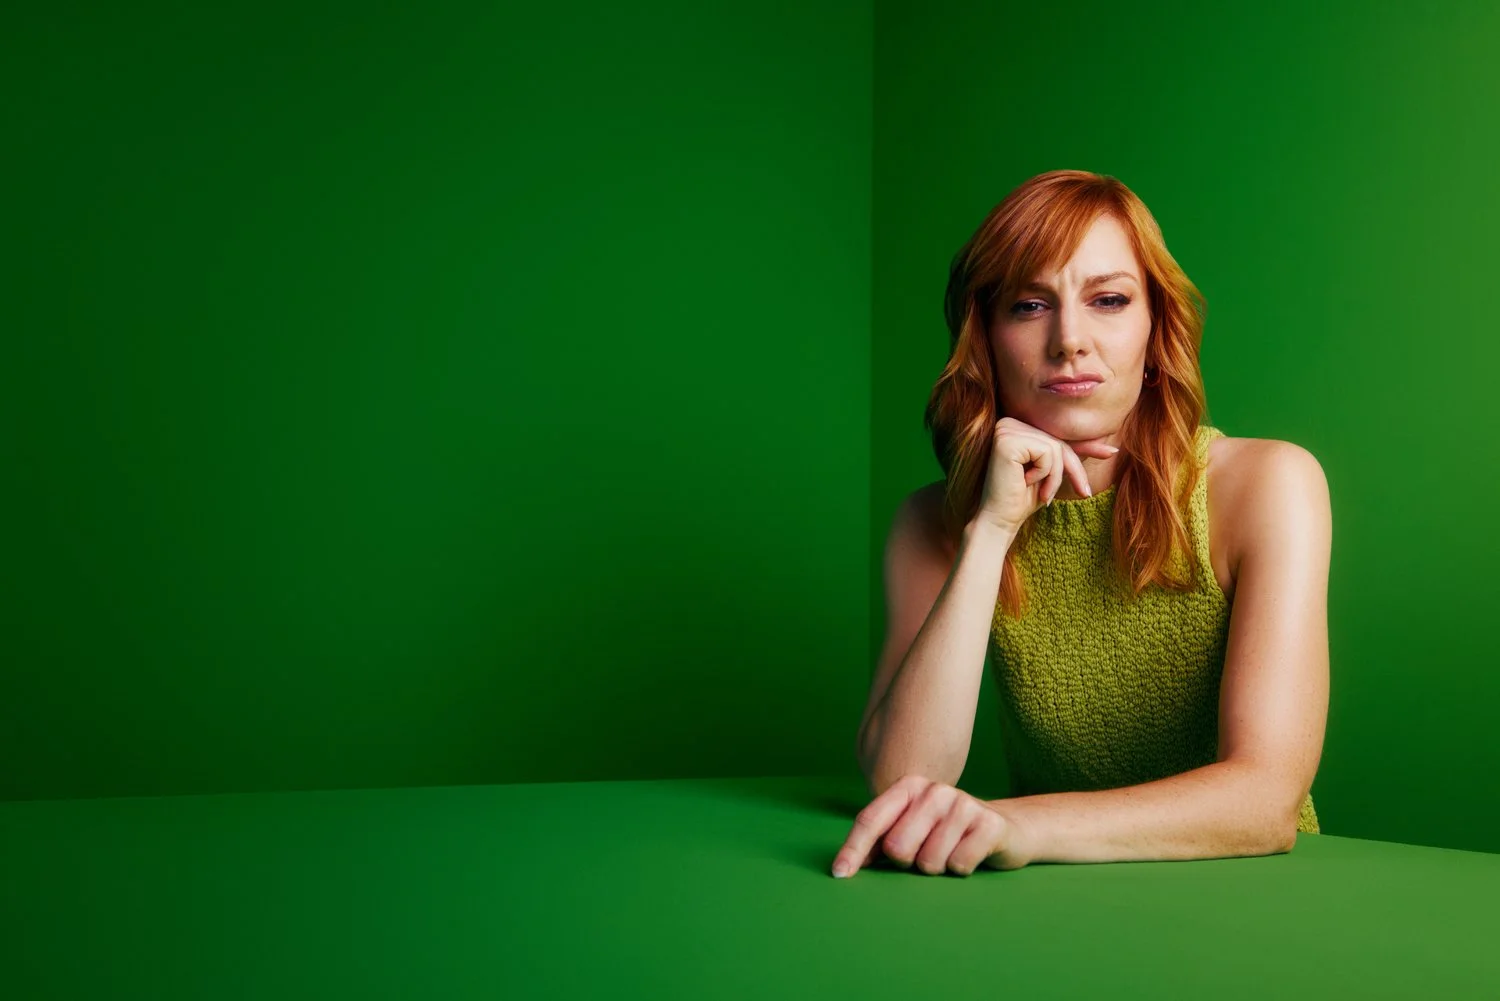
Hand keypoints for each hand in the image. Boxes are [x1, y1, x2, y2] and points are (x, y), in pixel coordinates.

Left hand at [830, 775, 1031, 877]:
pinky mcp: (989, 823)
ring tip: (950, 853)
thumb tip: (844, 866)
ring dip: (937, 868)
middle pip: (897, 847)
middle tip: (925, 854)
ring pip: (928, 861)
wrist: (1004, 828)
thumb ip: (879, 842)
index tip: (839, 875)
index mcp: (909, 787)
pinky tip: (969, 855)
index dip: (852, 849)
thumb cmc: (946, 833)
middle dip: (908, 862)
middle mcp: (934, 790)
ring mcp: (963, 804)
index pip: (871, 820)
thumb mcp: (912, 829)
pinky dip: (960, 870)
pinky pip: (958, 865)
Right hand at [977, 417, 1120, 535]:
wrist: (1000, 520)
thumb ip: (1075, 456)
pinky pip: (1047, 452)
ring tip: (1038, 491)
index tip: (1112, 453)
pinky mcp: (1006, 439)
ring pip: (1055, 447)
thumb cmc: (1023, 498)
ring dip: (1053, 476)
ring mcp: (1005, 428)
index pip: (1057, 438)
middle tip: (1052, 497)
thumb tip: (1112, 449)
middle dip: (1066, 471)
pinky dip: (1043, 473)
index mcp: (1016, 426)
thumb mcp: (1053, 472)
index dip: (1086, 448)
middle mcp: (1008, 422)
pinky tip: (1023, 482)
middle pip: (1057, 441)